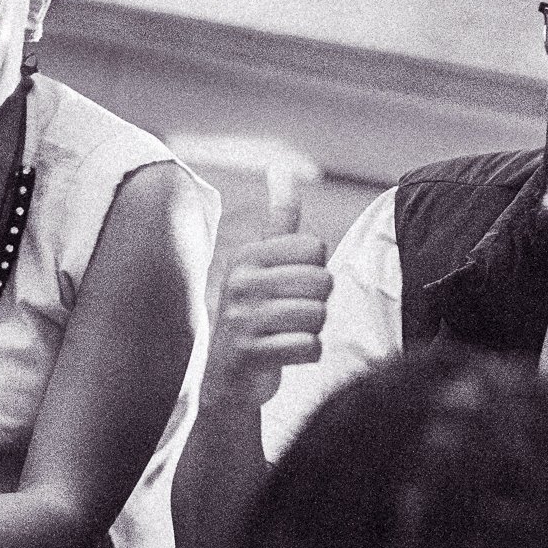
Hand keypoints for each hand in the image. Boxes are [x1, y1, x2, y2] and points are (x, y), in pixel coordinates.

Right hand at [201, 233, 332, 410]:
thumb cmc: (255, 317)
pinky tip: (285, 354)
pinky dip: (307, 355)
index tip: (290, 289)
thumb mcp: (261, 265)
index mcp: (248, 256)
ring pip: (317, 315)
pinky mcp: (249, 353)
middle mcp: (240, 282)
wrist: (227, 380)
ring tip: (286, 335)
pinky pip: (308, 347)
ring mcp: (241, 318)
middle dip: (317, 304)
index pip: (315, 248)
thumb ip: (278, 220)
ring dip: (312, 331)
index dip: (315, 273)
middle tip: (290, 317)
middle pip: (321, 281)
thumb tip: (281, 167)